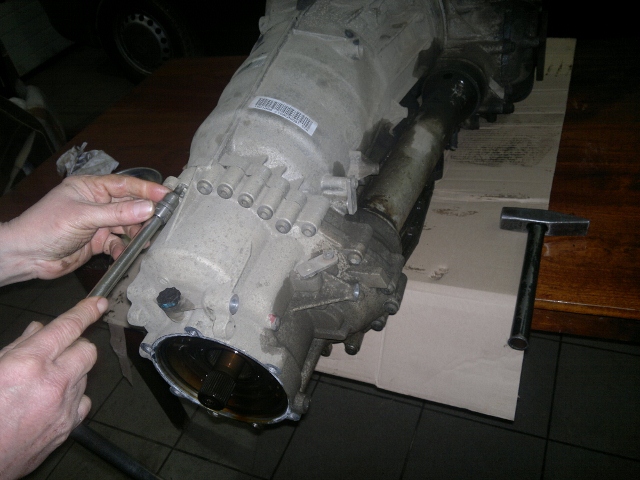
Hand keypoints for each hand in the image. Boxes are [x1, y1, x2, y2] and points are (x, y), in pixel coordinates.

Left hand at [0, 174, 168, 284]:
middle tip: (163, 220)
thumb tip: (148, 209)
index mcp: (91, 187)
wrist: (26, 256)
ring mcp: (98, 223)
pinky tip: (126, 254)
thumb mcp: (84, 217)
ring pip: (127, 225)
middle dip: (145, 213)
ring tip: (146, 241)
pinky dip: (124, 249)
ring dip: (136, 234)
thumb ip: (118, 214)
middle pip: (129, 205)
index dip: (147, 189)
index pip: (125, 185)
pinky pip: (118, 244)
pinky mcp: (98, 242)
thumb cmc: (46, 226)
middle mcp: (97, 203)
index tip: (167, 195)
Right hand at [0, 297, 106, 478]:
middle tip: (57, 352)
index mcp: (29, 364)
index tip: (99, 303)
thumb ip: (17, 347)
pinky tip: (52, 402)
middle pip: (87, 350)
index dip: (87, 311)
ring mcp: (64, 407)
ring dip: (71, 373)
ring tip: (42, 384)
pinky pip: (83, 401)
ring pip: (85, 375)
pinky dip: (72, 398)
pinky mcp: (68, 426)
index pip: (68, 327)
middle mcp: (52, 383)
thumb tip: (39, 330)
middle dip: (75, 346)